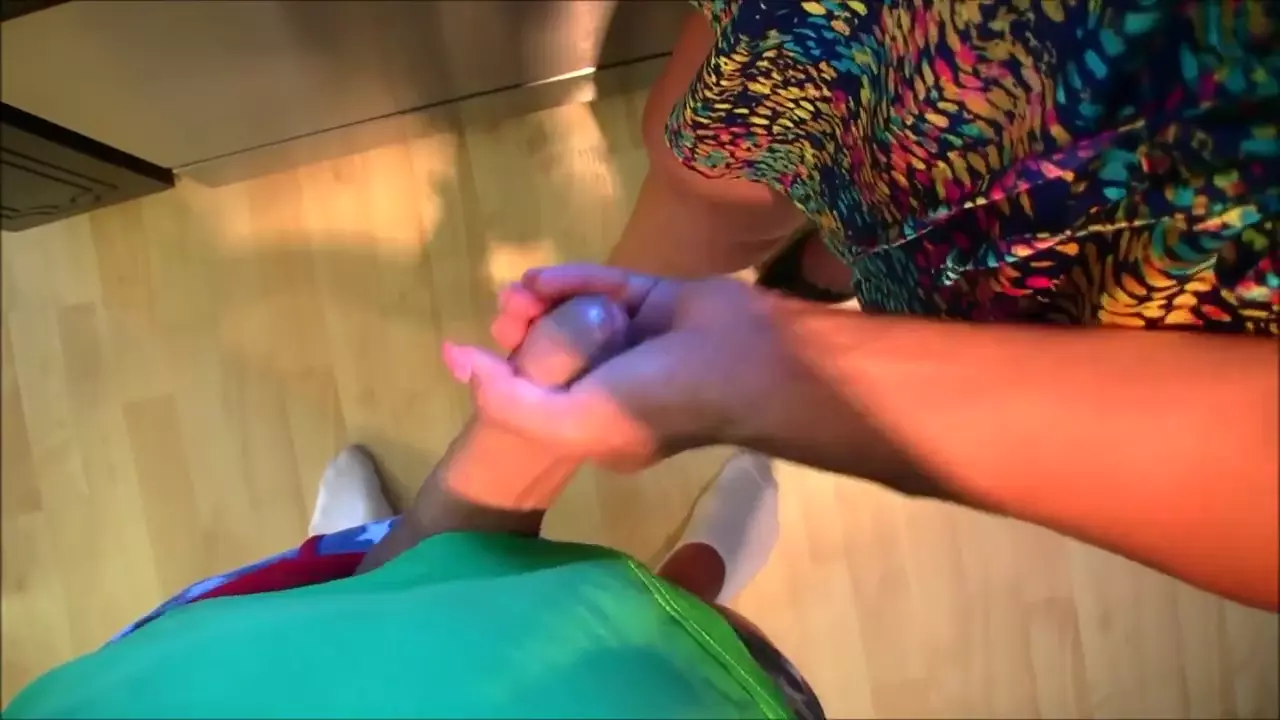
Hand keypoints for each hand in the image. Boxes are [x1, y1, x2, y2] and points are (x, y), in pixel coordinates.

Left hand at [441, 264, 793, 469]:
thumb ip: (507, 398)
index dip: (510, 371)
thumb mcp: (569, 422)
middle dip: (525, 331)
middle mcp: (617, 380)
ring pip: (578, 314)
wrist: (744, 363)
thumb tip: (450, 358)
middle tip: (504, 313)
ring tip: (516, 294)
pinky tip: (541, 279)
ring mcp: (637, 338)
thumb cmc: (656, 402)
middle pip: (557, 350)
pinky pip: (607, 285)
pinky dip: (574, 281)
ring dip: (544, 302)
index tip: (483, 349)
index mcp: (600, 421)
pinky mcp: (654, 298)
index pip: (544, 395)